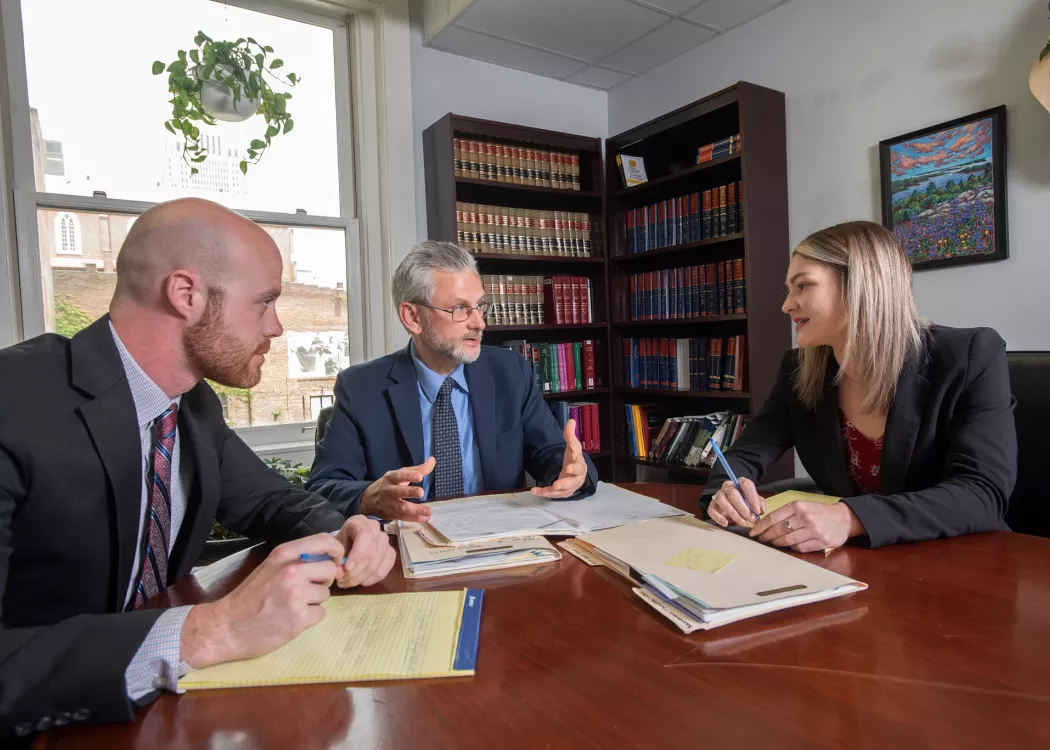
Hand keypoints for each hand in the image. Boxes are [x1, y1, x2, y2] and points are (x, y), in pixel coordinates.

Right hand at [180, 533, 346, 668]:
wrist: (226, 627)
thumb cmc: (250, 596)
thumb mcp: (270, 567)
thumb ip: (296, 559)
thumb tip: (329, 558)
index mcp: (284, 554)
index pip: (325, 541)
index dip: (336, 551)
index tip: (334, 561)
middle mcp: (292, 570)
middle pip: (330, 569)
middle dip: (323, 581)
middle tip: (306, 589)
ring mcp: (296, 594)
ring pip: (326, 594)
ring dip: (314, 601)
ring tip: (292, 606)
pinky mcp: (299, 618)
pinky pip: (321, 614)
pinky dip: (310, 618)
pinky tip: (291, 619)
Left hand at [333, 515, 395, 587]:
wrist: (347, 543)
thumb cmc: (339, 543)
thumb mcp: (334, 546)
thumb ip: (336, 558)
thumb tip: (340, 573)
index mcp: (360, 522)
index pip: (365, 536)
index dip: (357, 555)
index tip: (347, 569)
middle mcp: (376, 528)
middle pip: (371, 553)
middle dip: (356, 571)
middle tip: (341, 580)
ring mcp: (385, 541)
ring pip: (376, 564)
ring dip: (360, 578)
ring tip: (346, 583)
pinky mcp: (391, 553)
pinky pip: (384, 570)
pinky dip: (372, 579)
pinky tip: (361, 582)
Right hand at [360, 457, 435, 520]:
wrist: (370, 500)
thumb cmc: (390, 484)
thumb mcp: (400, 474)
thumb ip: (418, 469)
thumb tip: (432, 460)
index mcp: (390, 478)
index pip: (399, 476)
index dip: (409, 476)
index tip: (420, 476)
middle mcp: (389, 491)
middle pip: (398, 492)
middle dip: (410, 492)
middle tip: (421, 492)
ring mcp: (390, 504)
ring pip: (401, 507)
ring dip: (415, 510)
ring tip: (429, 510)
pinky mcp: (392, 515)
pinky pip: (404, 517)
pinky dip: (415, 518)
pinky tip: (425, 517)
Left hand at [531, 419, 587, 498]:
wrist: (576, 472)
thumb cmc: (574, 458)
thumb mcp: (573, 446)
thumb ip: (570, 435)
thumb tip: (571, 420)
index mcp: (580, 466)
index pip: (579, 467)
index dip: (574, 468)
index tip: (568, 468)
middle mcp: (576, 478)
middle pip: (572, 482)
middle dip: (564, 484)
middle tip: (556, 484)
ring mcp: (570, 487)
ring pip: (563, 491)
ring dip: (553, 492)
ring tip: (543, 491)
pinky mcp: (562, 492)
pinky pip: (554, 495)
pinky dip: (544, 493)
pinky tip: (535, 491)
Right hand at [706, 478, 764, 526]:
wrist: (732, 506)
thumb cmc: (746, 503)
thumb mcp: (755, 502)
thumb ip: (760, 504)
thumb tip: (761, 510)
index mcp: (740, 483)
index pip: (745, 484)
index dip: (752, 497)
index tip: (757, 511)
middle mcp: (728, 487)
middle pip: (733, 493)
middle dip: (743, 508)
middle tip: (751, 519)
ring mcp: (718, 495)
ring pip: (722, 501)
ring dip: (733, 513)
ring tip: (742, 523)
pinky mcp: (712, 505)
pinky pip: (712, 510)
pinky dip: (718, 517)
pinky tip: (726, 524)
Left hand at [749, 501, 863, 552]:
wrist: (843, 518)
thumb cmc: (818, 512)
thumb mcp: (802, 506)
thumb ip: (785, 513)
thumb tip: (765, 524)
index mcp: (798, 506)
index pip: (773, 518)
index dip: (761, 527)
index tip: (753, 532)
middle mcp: (805, 517)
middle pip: (778, 530)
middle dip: (767, 536)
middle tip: (762, 539)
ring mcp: (814, 531)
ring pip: (787, 541)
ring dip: (777, 543)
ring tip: (773, 542)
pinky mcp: (821, 542)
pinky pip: (800, 548)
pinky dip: (792, 547)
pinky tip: (791, 544)